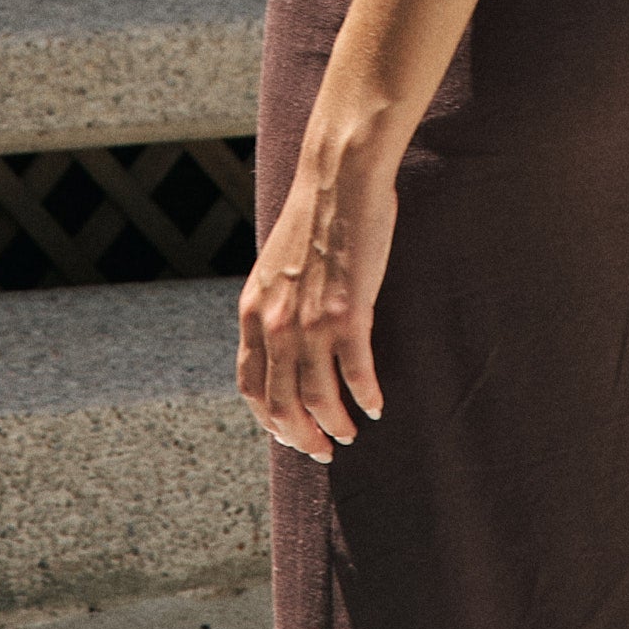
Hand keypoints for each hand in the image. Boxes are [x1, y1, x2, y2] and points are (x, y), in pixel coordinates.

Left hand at [239, 121, 397, 460]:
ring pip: (319, 398)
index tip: (290, 433)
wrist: (338, 178)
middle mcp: (276, 324)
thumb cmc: (315, 218)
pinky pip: (356, 375)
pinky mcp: (349, 314)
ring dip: (336, 425)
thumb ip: (275, 308)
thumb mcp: (276, 269)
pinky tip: (377, 406)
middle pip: (282, 404)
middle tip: (322, 449)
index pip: (251, 387)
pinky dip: (366, 398)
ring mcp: (311, 322)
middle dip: (302, 436)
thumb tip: (285, 343)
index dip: (270, 419)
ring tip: (351, 433)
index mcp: (254, 313)